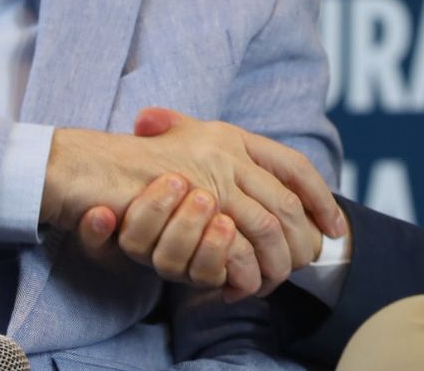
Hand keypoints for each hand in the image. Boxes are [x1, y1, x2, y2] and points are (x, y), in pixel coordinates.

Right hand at [42, 109, 343, 292]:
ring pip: (267, 228)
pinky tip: (237, 287)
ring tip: (269, 282)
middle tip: (301, 268)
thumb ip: (221, 165)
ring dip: (274, 263)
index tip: (336, 227)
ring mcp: (210, 177)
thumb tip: (274, 193)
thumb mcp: (183, 150)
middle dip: (302, 242)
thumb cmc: (135, 169)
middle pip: (288, 203)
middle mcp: (227, 151)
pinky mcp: (192, 208)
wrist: (87, 170)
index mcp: (231, 136)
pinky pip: (235, 247)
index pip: (294, 166)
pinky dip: (242, 274)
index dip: (321, 198)